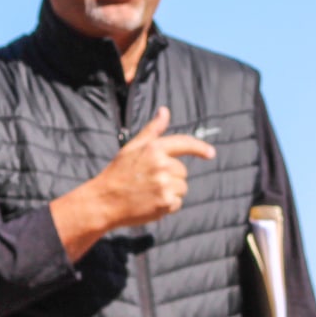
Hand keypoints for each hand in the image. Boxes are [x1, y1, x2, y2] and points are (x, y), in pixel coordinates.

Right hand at [51, 106, 215, 260]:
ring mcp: (164, 184)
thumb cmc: (118, 173)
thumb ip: (152, 130)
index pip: (184, 143)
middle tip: (148, 181)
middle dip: (170, 176)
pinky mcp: (165, 203)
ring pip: (182, 188)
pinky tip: (150, 203)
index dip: (200, 148)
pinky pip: (177, 203)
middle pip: (182, 171)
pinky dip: (167, 206)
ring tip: (148, 193)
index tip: (210, 153)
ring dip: (170, 192)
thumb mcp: (133, 147)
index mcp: (154, 148)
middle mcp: (161, 164)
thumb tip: (165, 110)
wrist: (104, 201)